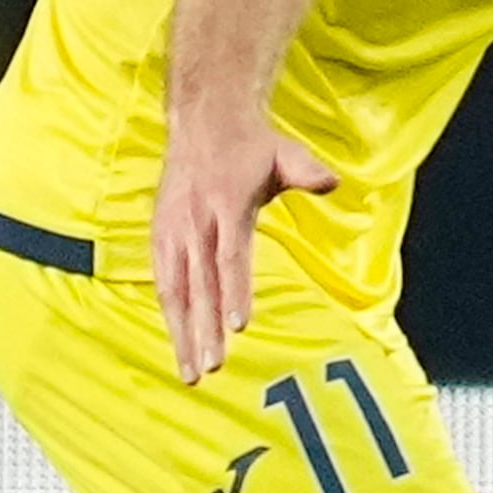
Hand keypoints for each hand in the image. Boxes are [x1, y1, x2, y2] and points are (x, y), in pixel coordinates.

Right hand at [154, 110, 337, 383]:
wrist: (203, 121)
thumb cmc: (251, 146)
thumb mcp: (285, 152)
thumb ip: (307, 171)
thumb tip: (332, 182)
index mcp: (226, 205)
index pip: (229, 256)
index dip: (233, 292)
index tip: (238, 327)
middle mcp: (194, 222)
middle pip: (199, 284)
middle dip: (203, 329)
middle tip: (211, 369)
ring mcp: (173, 230)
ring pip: (174, 290)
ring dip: (181, 333)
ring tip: (192, 372)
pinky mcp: (160, 235)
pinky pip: (163, 281)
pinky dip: (170, 314)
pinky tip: (178, 344)